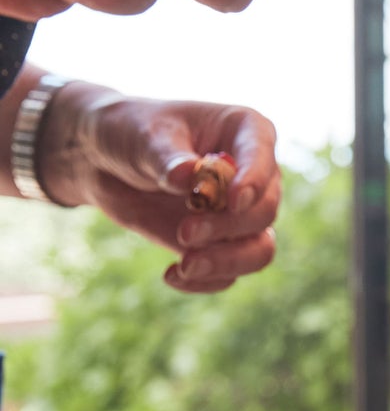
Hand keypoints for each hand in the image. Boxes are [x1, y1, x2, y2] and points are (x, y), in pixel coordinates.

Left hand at [39, 82, 280, 293]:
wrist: (104, 162)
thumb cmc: (130, 132)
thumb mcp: (142, 136)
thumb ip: (167, 157)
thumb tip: (189, 177)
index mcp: (244, 130)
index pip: (262, 153)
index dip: (254, 180)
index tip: (232, 202)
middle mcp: (252, 174)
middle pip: (264, 209)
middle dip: (227, 227)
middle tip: (185, 232)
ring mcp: (239, 213)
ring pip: (259, 249)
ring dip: (227, 262)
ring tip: (186, 265)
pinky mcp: (220, 244)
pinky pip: (230, 273)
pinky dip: (205, 281)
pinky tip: (172, 274)